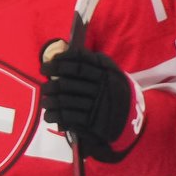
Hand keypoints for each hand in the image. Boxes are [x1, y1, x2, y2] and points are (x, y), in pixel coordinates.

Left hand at [41, 42, 140, 157]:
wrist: (130, 120)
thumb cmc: (114, 93)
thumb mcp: (112, 74)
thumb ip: (95, 63)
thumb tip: (67, 52)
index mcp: (107, 74)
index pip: (79, 65)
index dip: (60, 63)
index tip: (46, 64)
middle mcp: (102, 89)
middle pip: (66, 84)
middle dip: (50, 85)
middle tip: (44, 87)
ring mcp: (97, 106)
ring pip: (64, 101)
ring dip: (49, 101)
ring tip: (45, 101)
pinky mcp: (91, 123)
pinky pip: (66, 117)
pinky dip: (53, 115)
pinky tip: (49, 114)